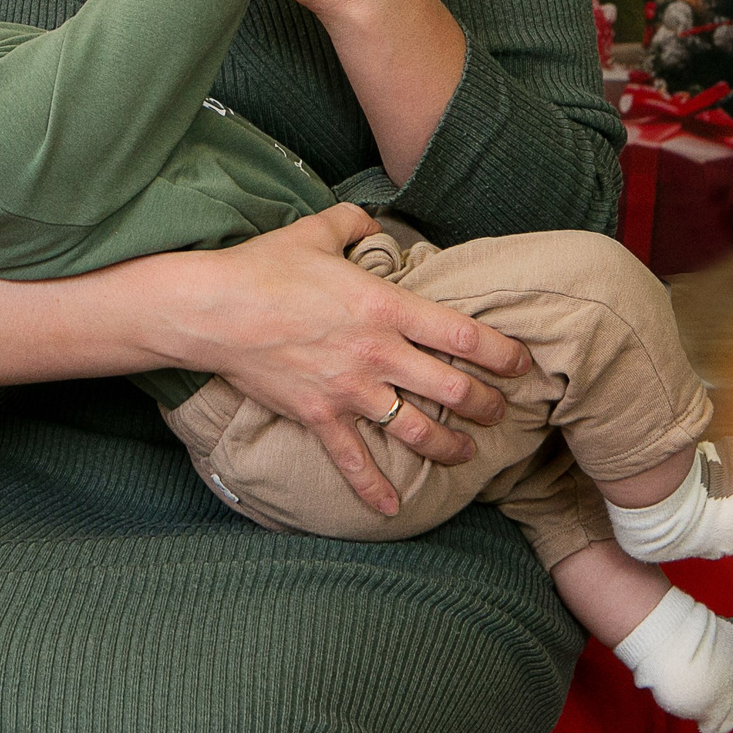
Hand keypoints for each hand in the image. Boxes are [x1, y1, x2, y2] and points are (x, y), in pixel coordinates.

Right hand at [154, 205, 531, 515]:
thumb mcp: (316, 231)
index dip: (504, 355)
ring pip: (419, 431)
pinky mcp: (320, 416)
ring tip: (465, 451)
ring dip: (450, 446)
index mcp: (386, 306)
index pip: (466, 337)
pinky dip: (374, 489)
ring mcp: (351, 390)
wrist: (212, 310)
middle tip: (501, 412)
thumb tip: (375, 224)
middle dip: (488, 406)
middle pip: (455, 391)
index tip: (521, 364)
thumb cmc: (263, 267)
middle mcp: (379, 353)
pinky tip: (391, 509)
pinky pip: (354, 461)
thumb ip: (355, 224)